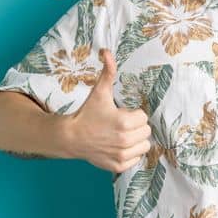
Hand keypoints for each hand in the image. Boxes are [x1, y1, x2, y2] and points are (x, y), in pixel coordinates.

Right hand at [64, 49, 151, 172]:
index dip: (133, 114)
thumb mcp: (99, 92)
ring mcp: (122, 155)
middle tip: (120, 125)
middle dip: (136, 126)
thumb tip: (107, 51)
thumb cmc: (87, 113)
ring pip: (144, 146)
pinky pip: (136, 159)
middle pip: (146, 131)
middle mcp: (125, 140)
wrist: (71, 137)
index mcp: (124, 122)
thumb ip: (108, 72)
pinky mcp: (118, 166)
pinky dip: (130, 154)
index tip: (120, 114)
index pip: (143, 117)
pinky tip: (117, 146)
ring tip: (120, 135)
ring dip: (135, 140)